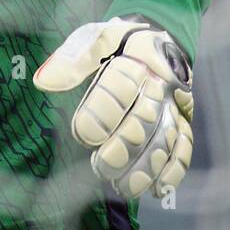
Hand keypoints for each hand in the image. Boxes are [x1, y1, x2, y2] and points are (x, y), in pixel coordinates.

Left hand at [33, 15, 193, 198]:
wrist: (162, 38)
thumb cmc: (119, 44)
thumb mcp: (95, 39)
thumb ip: (71, 60)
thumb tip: (43, 82)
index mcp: (135, 58)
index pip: (121, 86)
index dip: (102, 112)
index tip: (82, 134)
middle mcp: (159, 84)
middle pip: (144, 118)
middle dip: (123, 146)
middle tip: (101, 167)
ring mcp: (175, 105)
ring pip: (166, 138)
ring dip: (147, 166)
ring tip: (124, 187)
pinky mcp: (185, 121)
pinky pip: (186, 148)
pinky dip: (174, 171)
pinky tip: (158, 190)